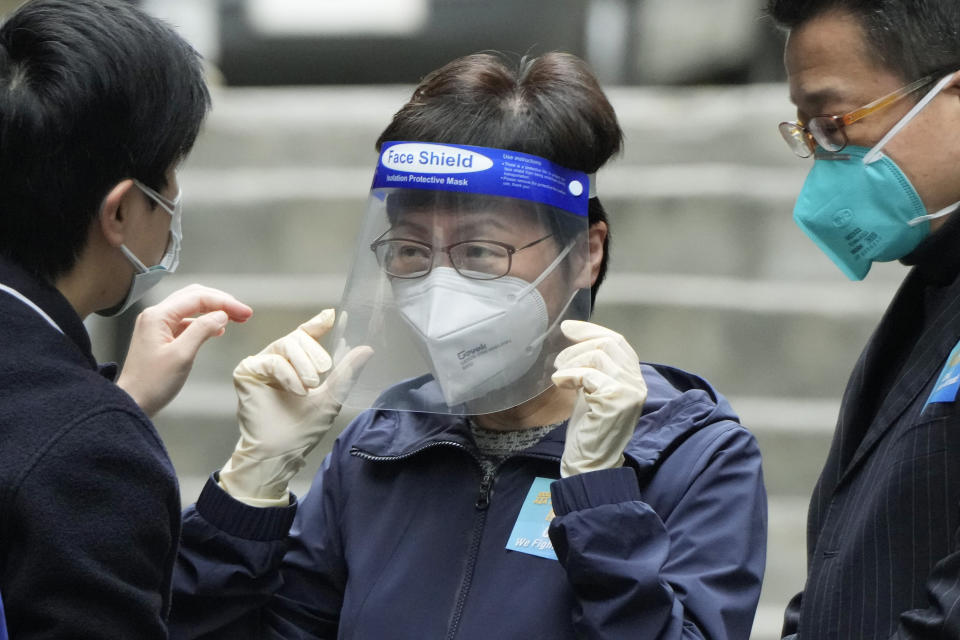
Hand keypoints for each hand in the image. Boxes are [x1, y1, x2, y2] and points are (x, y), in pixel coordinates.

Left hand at [117, 284, 252, 417]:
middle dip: (221, 302)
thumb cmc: (152, 383)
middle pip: (194, 296)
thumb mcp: (182, 355)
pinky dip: (204, 321)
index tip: (246, 313)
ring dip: (214, 310)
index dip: (225, 303)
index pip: (198, 298)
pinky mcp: (160, 336)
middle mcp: (155, 315)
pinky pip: (185, 321)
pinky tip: (217, 329)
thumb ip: (202, 330)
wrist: (132, 403)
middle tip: (244, 313)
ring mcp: (156, 325)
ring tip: (235, 318)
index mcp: (158, 316)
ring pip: (190, 307)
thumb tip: (221, 315)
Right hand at [218, 309, 372, 504]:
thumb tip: (367, 349)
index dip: (317, 324)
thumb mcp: (332, 396)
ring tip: (309, 387)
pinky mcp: (246, 371)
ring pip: (286, 344)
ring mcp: (260, 365)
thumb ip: (347, 371)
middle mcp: (277, 360)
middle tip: (321, 376)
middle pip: (297, 336)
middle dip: (314, 354)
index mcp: (296, 364)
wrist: (280, 452)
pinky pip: (272, 360)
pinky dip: (288, 375)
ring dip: (303, 365)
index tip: (332, 316)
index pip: (306, 336)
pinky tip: (296, 391)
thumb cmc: (303, 429)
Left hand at [552, 320, 646, 477]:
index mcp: (633, 378)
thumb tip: (574, 337)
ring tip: (559, 375)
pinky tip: (560, 383)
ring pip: (599, 355)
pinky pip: (590, 374)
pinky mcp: (617, 401)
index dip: (591, 331)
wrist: (590, 463)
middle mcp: (638, 382)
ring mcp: (630, 391)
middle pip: (609, 343)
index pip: (617, 341)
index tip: (568, 328)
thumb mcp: (591, 390)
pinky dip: (570, 374)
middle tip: (558, 360)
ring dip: (572, 361)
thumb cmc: (588, 428)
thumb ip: (591, 367)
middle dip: (578, 346)